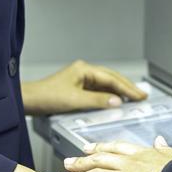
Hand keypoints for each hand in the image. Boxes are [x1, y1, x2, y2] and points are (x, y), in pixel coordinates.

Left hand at [21, 60, 146, 114]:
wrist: (29, 101)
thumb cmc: (46, 97)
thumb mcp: (75, 101)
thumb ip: (97, 101)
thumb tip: (117, 102)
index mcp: (84, 70)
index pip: (112, 79)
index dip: (128, 88)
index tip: (140, 96)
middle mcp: (84, 72)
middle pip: (112, 78)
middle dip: (128, 87)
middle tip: (142, 96)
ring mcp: (81, 79)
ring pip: (106, 84)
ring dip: (120, 91)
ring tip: (134, 98)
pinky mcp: (78, 88)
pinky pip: (99, 91)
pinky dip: (110, 96)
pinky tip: (115, 102)